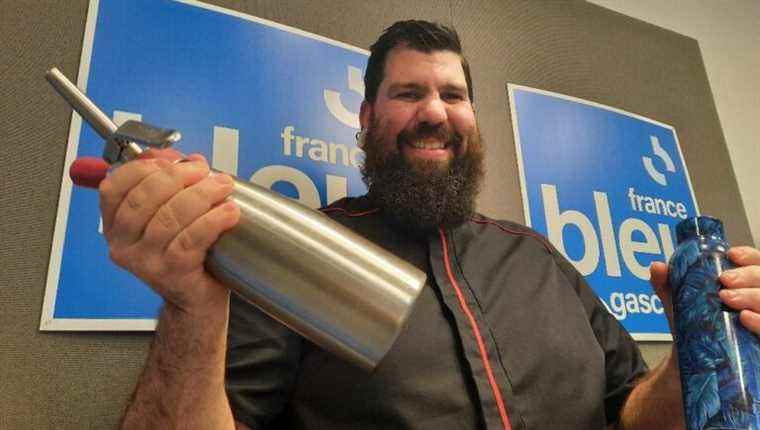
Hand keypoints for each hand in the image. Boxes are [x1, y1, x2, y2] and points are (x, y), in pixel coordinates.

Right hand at [98, 149, 239, 315]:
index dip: (143, 167)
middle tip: (206, 172)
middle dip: (179, 177)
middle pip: (143, 198)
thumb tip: (186, 158)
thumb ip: (172, 184)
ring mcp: (144, 261)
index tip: (173, 161)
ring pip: (169, 217)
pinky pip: (190, 240)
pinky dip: (212, 220)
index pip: (113, 186)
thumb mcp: (171, 215)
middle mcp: (123, 244)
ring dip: (201, 195)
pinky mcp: (170, 273)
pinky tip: (229, 212)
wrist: (196, 300)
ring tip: (223, 187)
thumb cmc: (185, 255)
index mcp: (115, 225)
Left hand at [649, 246, 759, 334]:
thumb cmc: (694, 327)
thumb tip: (657, 266)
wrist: (695, 361)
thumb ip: (666, 284)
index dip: (749, 256)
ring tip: (727, 298)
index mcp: (744, 285)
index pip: (757, 263)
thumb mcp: (679, 303)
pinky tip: (745, 317)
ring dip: (752, 296)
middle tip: (725, 280)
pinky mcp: (759, 343)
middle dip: (748, 275)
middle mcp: (756, 301)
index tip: (732, 255)